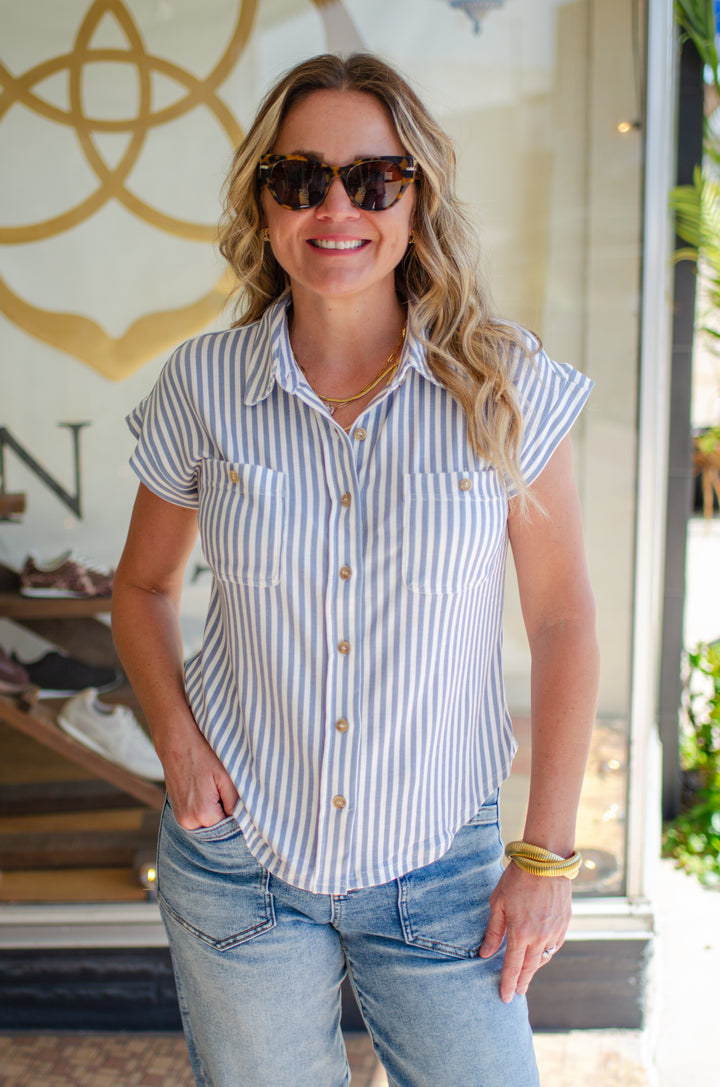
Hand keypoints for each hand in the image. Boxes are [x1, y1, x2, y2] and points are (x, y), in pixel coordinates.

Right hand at [158, 715, 239, 829]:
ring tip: (219, 790)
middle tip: (231, 794)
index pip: (230, 830)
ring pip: (209, 825)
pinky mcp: (178, 812)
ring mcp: (181, 818)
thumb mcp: (227, 777)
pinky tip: (209, 791)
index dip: (240, 818)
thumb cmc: (203, 755)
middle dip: (228, 817)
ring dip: (217, 814)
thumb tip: (244, 822)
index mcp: (203, 815)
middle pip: (218, 830)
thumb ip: (236, 804)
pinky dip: (208, 810)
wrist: (176, 741)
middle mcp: (189, 822)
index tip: (244, 804)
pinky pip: (199, 819)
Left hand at [479, 861, 571, 1002]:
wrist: (546, 861)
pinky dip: (547, 953)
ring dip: (535, 968)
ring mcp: (554, 931)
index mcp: (520, 933)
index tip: (505, 997)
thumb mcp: (498, 903)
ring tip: (527, 974)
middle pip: (530, 968)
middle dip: (523, 982)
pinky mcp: (564, 923)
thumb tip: (485, 954)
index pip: (513, 967)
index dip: (508, 983)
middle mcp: (540, 937)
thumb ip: (493, 931)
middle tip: (517, 993)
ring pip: (544, 958)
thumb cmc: (517, 879)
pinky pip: (555, 945)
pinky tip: (541, 954)